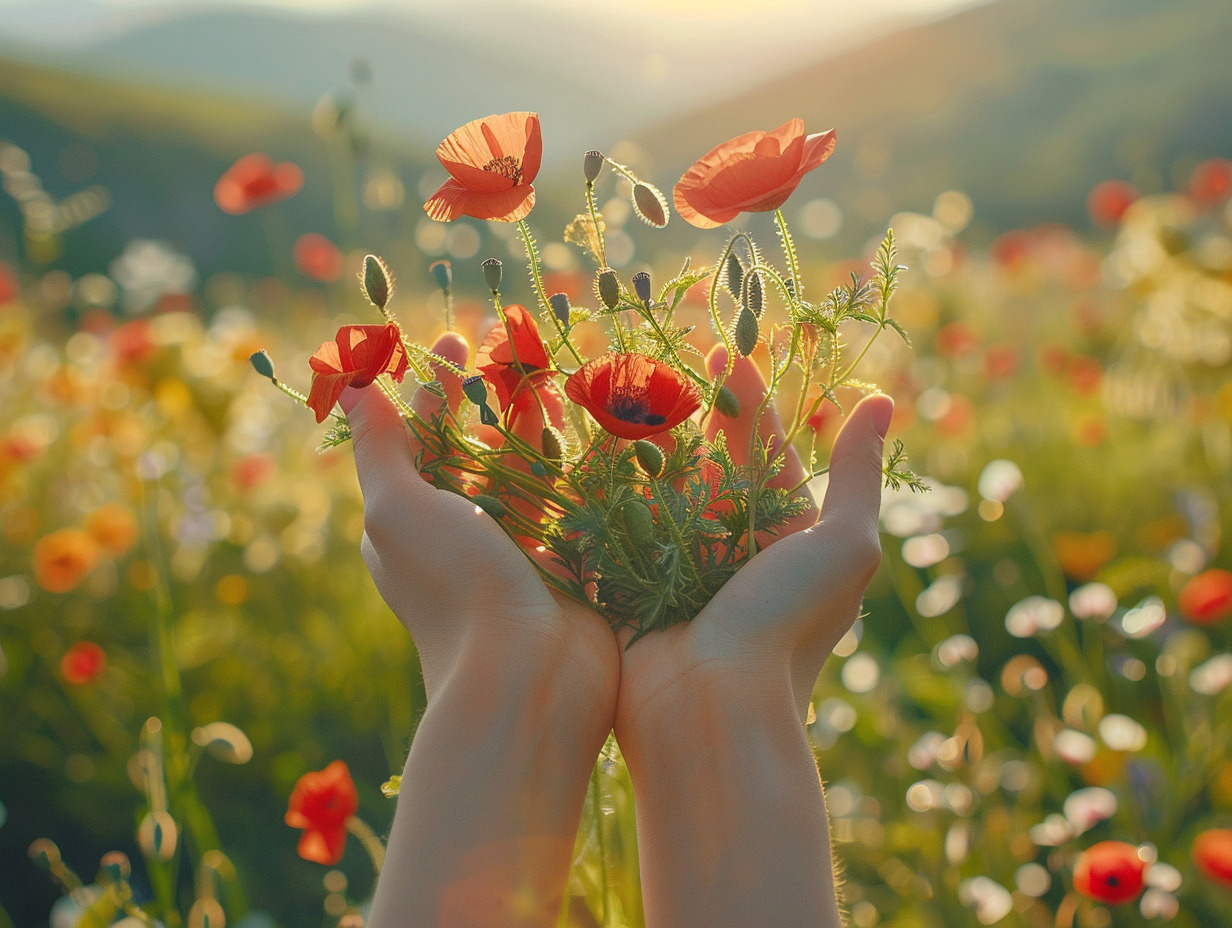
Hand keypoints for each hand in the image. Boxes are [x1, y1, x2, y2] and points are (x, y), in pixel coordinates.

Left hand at [342, 332, 617, 705]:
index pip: (419, 440)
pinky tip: (591, 428)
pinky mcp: (564, 564)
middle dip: (492, 399)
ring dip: (535, 424)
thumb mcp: (398, 510)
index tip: (457, 341)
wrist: (528, 675)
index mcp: (410, 522)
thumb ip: (379, 448)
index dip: (435, 390)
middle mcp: (459, 534)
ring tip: (553, 376)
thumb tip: (347, 384)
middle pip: (476, 450)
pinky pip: (567, 501)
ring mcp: (515, 550)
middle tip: (516, 349)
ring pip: (525, 470)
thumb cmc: (453, 587)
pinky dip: (575, 463)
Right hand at [614, 348, 891, 927]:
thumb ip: (858, 476)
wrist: (713, 711)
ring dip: (639, 439)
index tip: (724, 350)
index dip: (747, 399)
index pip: (766, 449)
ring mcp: (676, 565)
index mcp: (785, 536)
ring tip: (615, 387)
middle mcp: (730, 547)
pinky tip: (583, 442)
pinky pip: (615, 522)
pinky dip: (602, 485)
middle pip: (705, 460)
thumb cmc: (788, 625)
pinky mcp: (628, 584)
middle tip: (657, 360)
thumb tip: (881, 403)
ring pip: (655, 485)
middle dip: (686, 410)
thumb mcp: (846, 547)